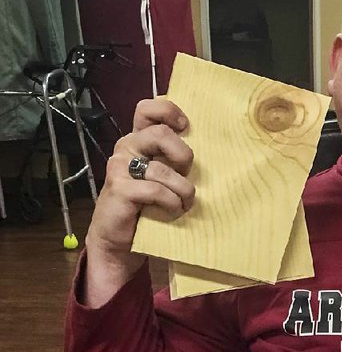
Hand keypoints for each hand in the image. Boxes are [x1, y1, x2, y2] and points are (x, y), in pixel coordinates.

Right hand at [84, 99, 193, 306]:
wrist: (119, 242)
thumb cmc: (149, 206)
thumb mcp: (166, 177)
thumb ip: (176, 159)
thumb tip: (213, 147)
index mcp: (140, 140)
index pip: (148, 109)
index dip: (169, 111)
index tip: (186, 127)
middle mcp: (128, 147)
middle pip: (160, 133)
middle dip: (183, 156)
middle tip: (186, 175)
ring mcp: (120, 167)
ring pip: (163, 169)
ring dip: (182, 191)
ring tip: (183, 205)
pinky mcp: (119, 189)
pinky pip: (156, 190)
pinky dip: (170, 203)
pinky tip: (171, 213)